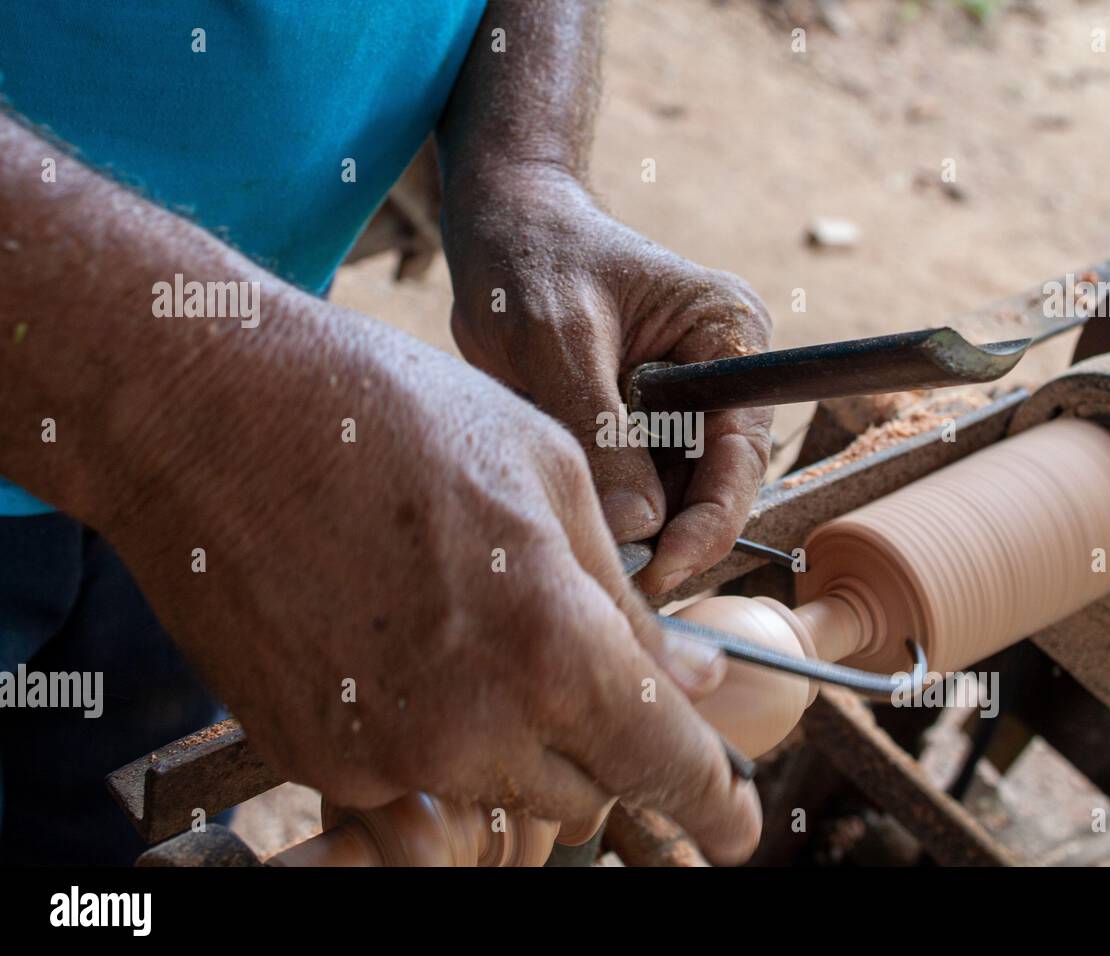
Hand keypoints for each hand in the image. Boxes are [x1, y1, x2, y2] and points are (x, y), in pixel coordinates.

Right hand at [97, 300, 759, 862]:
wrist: (212, 416)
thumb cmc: (391, 417)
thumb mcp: (549, 476)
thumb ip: (626, 597)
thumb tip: (686, 676)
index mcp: (551, 646)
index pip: (660, 762)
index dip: (709, 801)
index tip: (735, 826)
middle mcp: (472, 728)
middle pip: (587, 788)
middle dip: (607, 742)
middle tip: (580, 667)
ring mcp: (386, 757)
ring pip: (503, 788)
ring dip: (518, 736)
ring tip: (470, 626)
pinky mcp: (317, 763)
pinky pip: (416, 779)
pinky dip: (434, 729)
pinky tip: (399, 638)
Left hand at [442, 166, 774, 594]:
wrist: (500, 225)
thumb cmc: (533, 258)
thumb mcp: (558, 340)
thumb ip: (600, 431)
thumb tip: (638, 529)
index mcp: (729, 335)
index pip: (740, 451)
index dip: (710, 521)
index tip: (663, 568)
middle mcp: (721, 373)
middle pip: (716, 484)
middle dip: (672, 536)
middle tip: (619, 582)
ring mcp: (684, 399)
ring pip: (677, 494)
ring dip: (640, 528)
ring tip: (589, 549)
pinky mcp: (644, 420)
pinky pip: (639, 483)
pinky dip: (612, 508)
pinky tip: (577, 517)